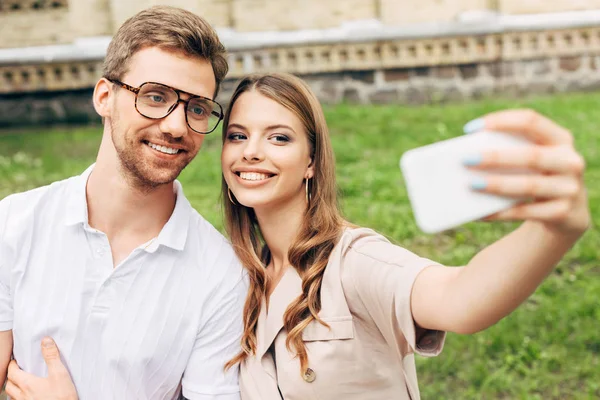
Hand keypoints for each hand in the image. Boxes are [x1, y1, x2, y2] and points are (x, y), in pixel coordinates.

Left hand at [5, 337, 77, 399]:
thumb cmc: (62, 397)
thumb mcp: (60, 374)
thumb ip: (52, 357)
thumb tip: (46, 341)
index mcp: (28, 384)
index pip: (12, 372)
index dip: (12, 365)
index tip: (15, 360)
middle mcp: (23, 396)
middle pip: (9, 385)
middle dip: (11, 376)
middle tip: (16, 370)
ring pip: (12, 396)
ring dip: (14, 389)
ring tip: (21, 383)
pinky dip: (20, 398)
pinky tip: (29, 396)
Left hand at [464, 109, 589, 235]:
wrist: (567, 214)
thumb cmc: (535, 177)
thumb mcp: (530, 161)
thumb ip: (509, 153)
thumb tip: (468, 158)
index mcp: (560, 139)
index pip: (531, 121)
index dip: (501, 121)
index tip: (470, 128)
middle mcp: (570, 161)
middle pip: (531, 156)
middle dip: (496, 157)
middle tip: (466, 159)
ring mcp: (570, 189)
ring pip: (529, 186)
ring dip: (497, 185)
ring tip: (471, 185)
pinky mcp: (563, 213)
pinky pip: (525, 212)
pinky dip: (500, 213)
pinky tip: (478, 213)